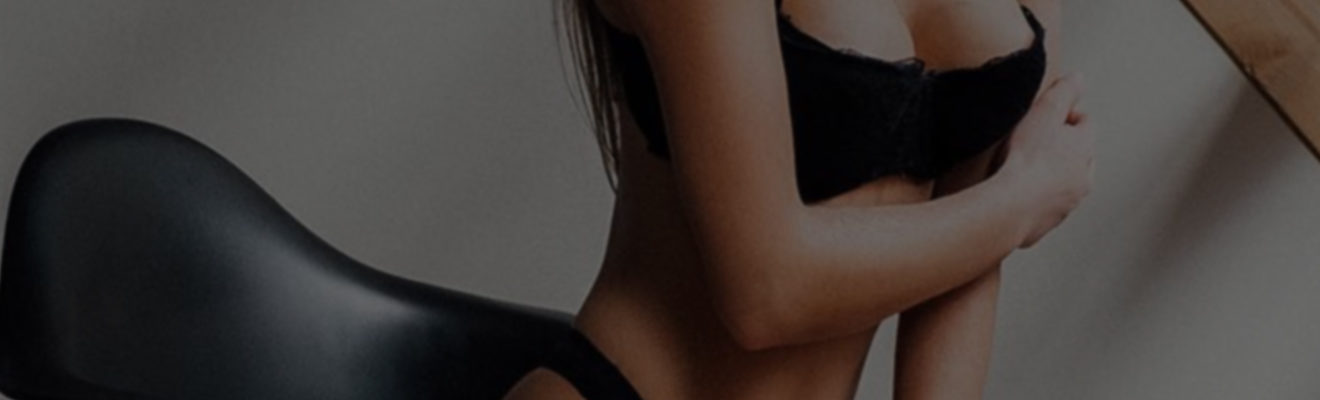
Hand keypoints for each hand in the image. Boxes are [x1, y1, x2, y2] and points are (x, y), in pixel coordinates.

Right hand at [999, 73, 1093, 247]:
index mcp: (1085, 149)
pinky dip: (1035, 200)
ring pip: (1065, 184)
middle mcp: (1083, 179)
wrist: (1009, 206)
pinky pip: (1046, 208)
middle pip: (1079, 156)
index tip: (1046, 118)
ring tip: (1022, 169)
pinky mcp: (1047, 224)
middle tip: (1035, 143)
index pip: (1086, 123)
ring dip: (1050, 176)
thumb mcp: (1044, 112)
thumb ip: (1064, 91)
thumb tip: (1079, 78)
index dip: (1066, 116)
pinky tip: (1015, 193)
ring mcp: (1067, 204)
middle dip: (1062, 149)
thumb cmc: (1025, 160)